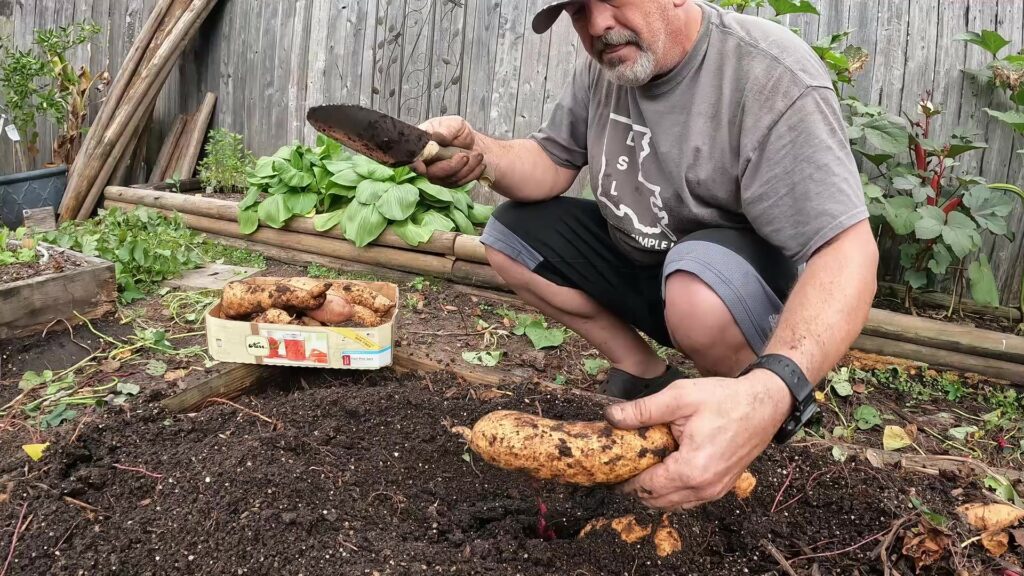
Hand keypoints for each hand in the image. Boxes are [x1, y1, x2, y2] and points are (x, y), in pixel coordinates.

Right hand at [411, 116, 485, 187]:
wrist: (473, 143)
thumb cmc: (459, 132)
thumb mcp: (454, 124)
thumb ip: (445, 130)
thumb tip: (436, 136)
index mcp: (421, 145)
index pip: (413, 158)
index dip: (415, 164)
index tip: (422, 167)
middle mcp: (425, 162)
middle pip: (432, 173)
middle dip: (452, 166)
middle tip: (466, 155)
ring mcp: (436, 174)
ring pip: (448, 179)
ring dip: (466, 168)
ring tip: (478, 155)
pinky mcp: (448, 182)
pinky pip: (458, 183)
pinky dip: (471, 173)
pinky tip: (479, 164)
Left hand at [604, 371, 793, 510]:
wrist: (765, 404)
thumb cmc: (724, 399)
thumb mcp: (679, 397)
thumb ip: (643, 410)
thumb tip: (610, 418)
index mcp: (691, 470)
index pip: (646, 488)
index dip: (625, 481)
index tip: (610, 470)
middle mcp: (704, 488)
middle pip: (656, 501)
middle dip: (636, 487)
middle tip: (622, 467)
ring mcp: (715, 491)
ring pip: (672, 503)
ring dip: (654, 491)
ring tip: (640, 466)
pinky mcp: (721, 487)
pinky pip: (688, 498)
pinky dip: (672, 490)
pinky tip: (664, 468)